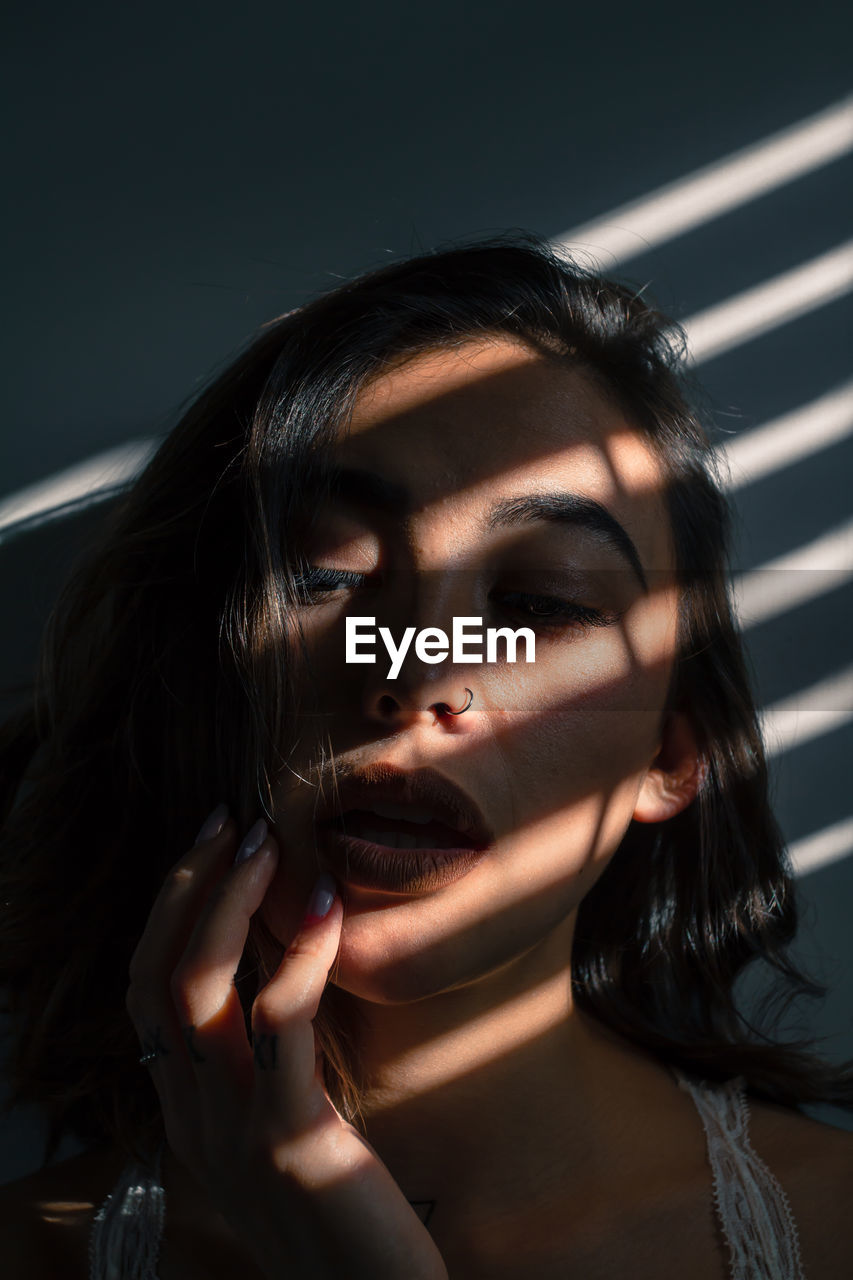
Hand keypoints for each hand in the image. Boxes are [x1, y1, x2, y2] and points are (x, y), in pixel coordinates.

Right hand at [126, 808, 448, 1279]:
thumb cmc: (343, 1218)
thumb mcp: (283, 1135)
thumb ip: (264, 1071)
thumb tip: (282, 979)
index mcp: (187, 1113)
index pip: (145, 994)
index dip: (167, 914)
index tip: (209, 849)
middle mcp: (193, 1119)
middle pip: (156, 977)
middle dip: (187, 888)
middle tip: (230, 822)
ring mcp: (233, 1131)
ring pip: (198, 989)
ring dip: (228, 904)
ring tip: (265, 844)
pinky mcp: (291, 1142)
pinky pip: (279, 1027)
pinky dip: (300, 955)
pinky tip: (327, 909)